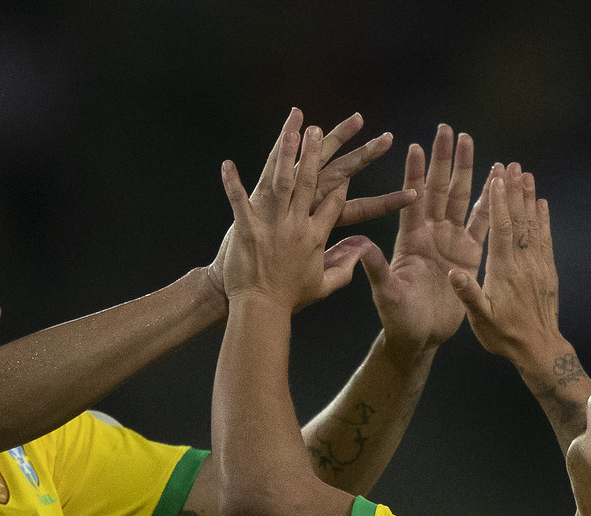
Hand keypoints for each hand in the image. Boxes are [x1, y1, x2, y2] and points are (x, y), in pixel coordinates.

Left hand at [221, 115, 367, 311]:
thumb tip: (363, 252)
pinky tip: (227, 165)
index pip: (334, 202)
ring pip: (281, 182)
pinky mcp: (246, 229)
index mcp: (316, 237)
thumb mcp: (324, 285)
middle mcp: (296, 225)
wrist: (260, 310)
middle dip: (315, 154)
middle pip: (309, 182)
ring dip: (286, 154)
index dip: (341, 183)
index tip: (347, 167)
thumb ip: (345, 267)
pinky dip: (232, 183)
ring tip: (291, 131)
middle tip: (318, 130)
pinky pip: (238, 201)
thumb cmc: (290, 298)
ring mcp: (271, 225)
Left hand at [361, 125, 487, 352]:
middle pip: (439, 189)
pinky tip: (499, 179)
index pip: (412, 199)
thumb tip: (362, 247)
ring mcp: (451, 242)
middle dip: (443, 159)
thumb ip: (378, 270)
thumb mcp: (386, 293)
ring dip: (467, 171)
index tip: (415, 145)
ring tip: (471, 142)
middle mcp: (431, 234)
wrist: (420, 338)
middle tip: (447, 129)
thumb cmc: (397, 318)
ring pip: (461, 199)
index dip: (414, 173)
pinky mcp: (470, 255)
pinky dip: (491, 202)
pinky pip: (483, 223)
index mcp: (410, 239)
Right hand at [450, 164, 567, 367]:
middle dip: (515, 191)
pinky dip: (544, 219)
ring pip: (534, 224)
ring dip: (530, 198)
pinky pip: (546, 238)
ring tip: (527, 174)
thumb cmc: (504, 335)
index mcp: (504, 271)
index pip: (502, 229)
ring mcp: (539, 265)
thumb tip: (454, 273)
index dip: (499, 202)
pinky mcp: (548, 270)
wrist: (538, 348)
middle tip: (513, 165)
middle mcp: (524, 262)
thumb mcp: (481, 319)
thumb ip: (469, 294)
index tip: (497, 178)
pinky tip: (542, 203)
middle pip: (520, 220)